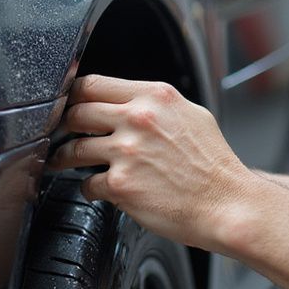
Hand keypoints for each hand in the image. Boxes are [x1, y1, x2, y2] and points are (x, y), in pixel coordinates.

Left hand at [49, 74, 258, 252]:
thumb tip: (128, 101)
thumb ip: (155, 104)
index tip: (69, 104)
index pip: (94, 83)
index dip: (74, 95)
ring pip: (74, 149)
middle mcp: (137, 119)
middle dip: (63, 125)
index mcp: (154, 97)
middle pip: (76, 112)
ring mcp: (127, 152)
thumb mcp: (190, 115)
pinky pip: (88, 184)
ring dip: (64, 158)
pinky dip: (88, 188)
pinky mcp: (121, 185)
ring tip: (62, 162)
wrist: (227, 204)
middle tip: (60, 133)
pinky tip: (96, 190)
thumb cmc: (213, 165)